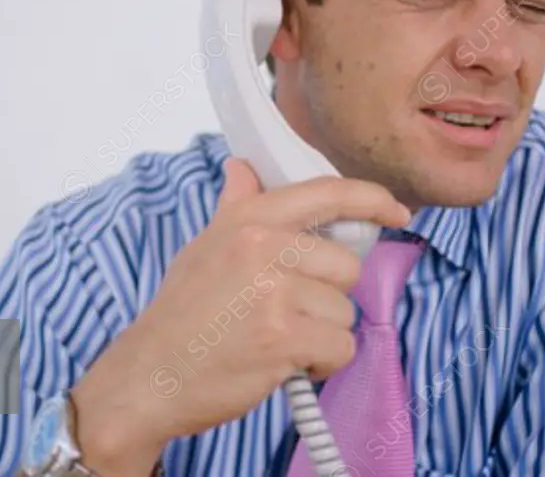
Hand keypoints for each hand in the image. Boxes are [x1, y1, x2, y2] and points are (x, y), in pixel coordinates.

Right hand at [71, 157, 410, 475]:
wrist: (149, 376)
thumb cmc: (180, 316)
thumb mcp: (203, 248)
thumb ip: (235, 208)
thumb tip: (242, 168)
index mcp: (248, 220)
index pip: (326, 193)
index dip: (371, 200)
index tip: (395, 212)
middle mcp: (263, 247)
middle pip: (346, 266)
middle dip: (326, 295)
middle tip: (286, 312)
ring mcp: (274, 291)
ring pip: (344, 311)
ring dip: (320, 333)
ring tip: (275, 340)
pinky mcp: (283, 337)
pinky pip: (339, 347)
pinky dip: (319, 362)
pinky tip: (282, 363)